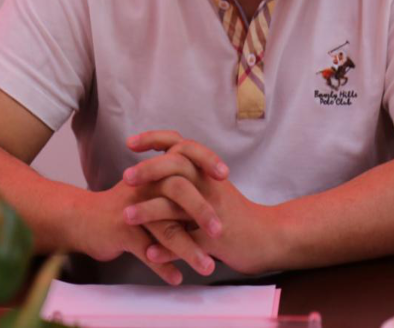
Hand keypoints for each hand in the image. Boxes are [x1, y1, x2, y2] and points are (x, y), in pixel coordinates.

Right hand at [79, 175, 218, 284]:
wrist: (83, 218)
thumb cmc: (124, 204)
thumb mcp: (149, 186)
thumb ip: (175, 182)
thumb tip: (209, 185)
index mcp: (156, 171)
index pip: (184, 157)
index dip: (206, 161)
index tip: (226, 175)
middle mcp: (145, 185)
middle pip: (178, 190)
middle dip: (202, 211)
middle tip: (219, 231)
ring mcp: (132, 208)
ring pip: (165, 227)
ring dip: (188, 249)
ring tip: (207, 267)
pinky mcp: (121, 231)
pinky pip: (146, 251)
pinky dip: (162, 266)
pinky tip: (177, 278)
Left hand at [125, 131, 283, 274]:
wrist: (268, 237)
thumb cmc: (234, 213)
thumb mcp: (214, 186)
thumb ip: (190, 174)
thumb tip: (159, 163)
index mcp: (207, 172)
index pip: (180, 144)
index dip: (154, 139)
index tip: (130, 142)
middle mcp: (210, 186)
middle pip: (177, 166)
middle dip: (148, 170)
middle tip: (125, 178)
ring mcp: (213, 212)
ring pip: (177, 205)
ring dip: (149, 211)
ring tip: (126, 216)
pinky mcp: (216, 239)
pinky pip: (187, 242)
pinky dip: (167, 250)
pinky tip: (149, 253)